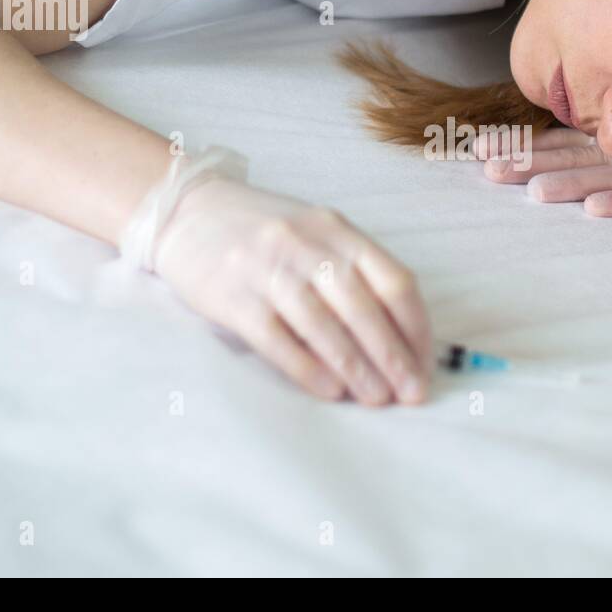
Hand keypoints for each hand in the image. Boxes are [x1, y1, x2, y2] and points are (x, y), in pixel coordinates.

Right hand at [151, 177, 432, 405]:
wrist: (186, 211)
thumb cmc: (264, 232)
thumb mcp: (316, 234)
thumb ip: (354, 271)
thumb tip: (398, 336)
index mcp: (337, 229)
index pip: (393, 280)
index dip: (415, 327)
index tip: (425, 364)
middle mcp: (306, 245)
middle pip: (362, 305)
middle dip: (393, 355)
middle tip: (411, 393)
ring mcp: (268, 269)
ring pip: (322, 324)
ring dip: (356, 367)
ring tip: (376, 399)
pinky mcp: (233, 297)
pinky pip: (277, 338)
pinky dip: (307, 367)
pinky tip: (330, 391)